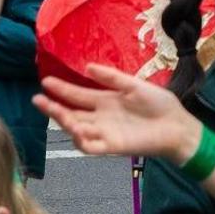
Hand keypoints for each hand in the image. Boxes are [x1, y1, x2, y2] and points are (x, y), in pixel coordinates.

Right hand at [33, 62, 205, 165]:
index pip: (77, 95)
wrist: (176, 125)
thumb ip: (112, 77)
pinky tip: (76, 130)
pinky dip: (81, 140)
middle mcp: (100, 117)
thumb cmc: (159, 104)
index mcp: (105, 101)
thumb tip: (87, 67)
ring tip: (57, 112)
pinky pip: (91, 147)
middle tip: (38, 99)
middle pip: (71, 113)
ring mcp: (105, 132)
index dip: (61, 89)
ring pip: (76, 130)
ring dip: (65, 122)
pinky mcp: (112, 146)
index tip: (45, 81)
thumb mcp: (134, 85)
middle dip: (53, 107)